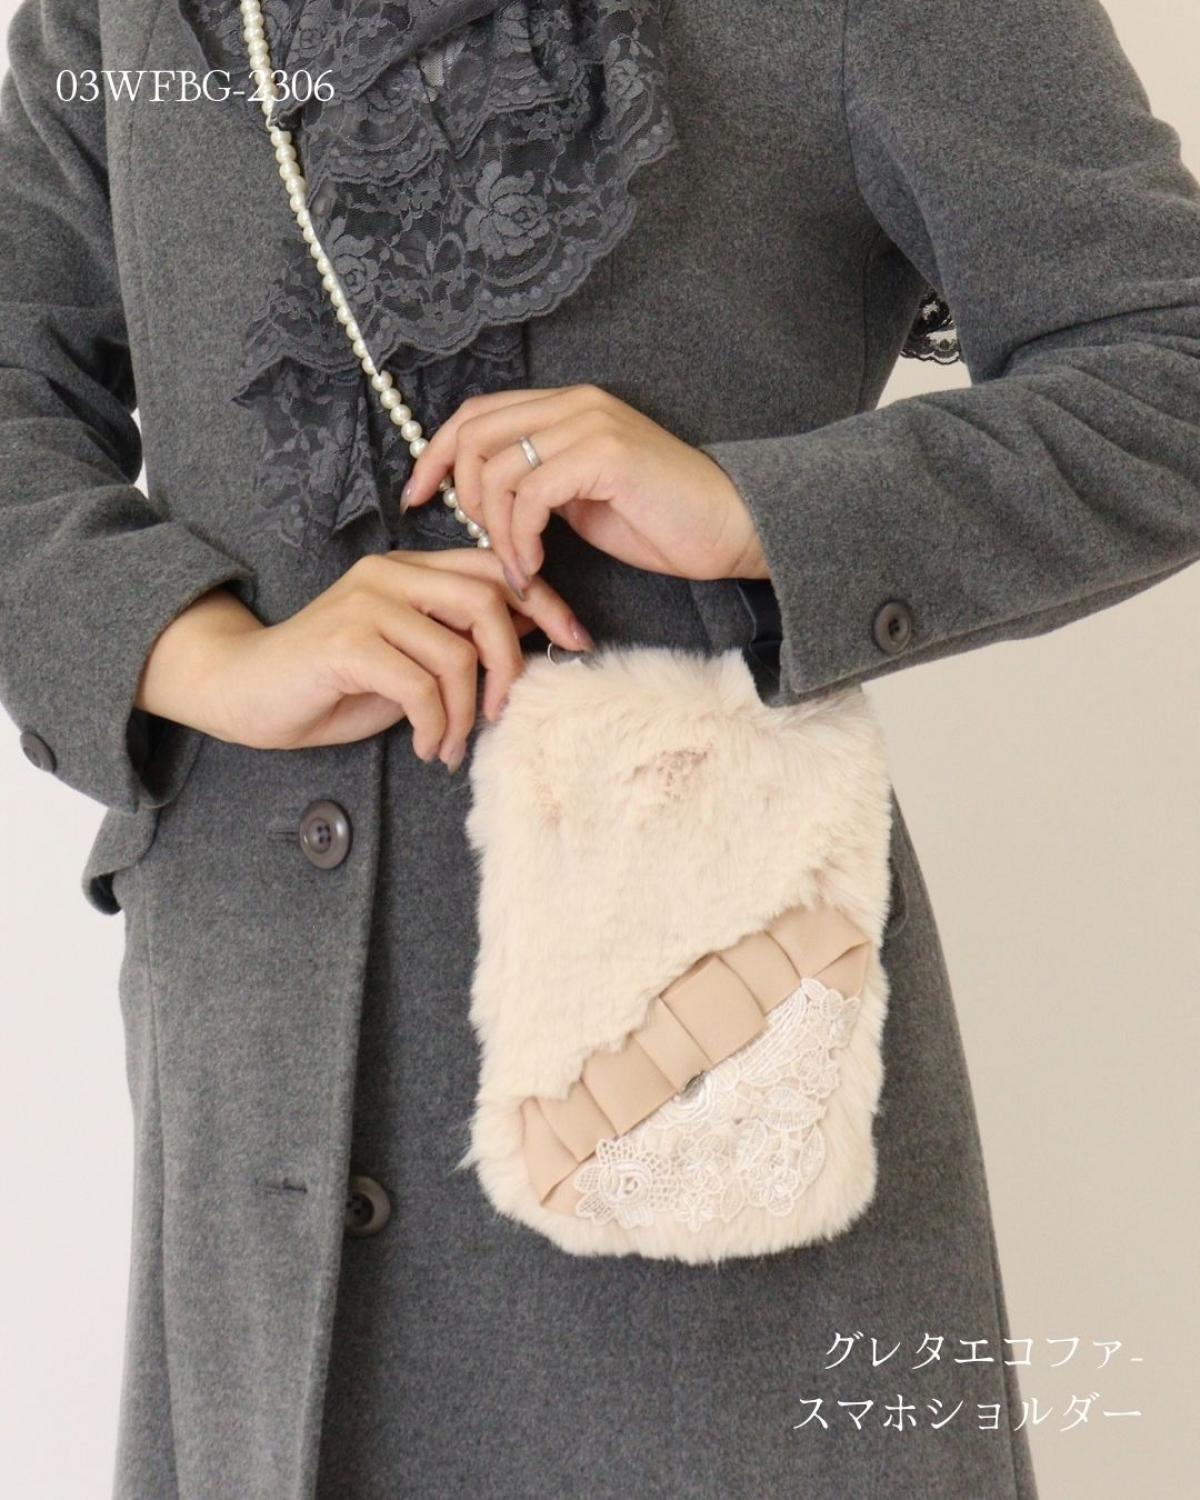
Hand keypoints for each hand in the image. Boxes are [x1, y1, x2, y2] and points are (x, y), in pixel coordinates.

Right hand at [134, 548, 592, 770]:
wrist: (243, 690)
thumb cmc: (331, 682)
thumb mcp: (409, 660)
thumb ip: (458, 643)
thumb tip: (531, 644)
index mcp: (411, 570)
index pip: (496, 568)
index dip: (545, 602)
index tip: (576, 643)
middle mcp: (391, 574)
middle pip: (488, 601)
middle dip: (511, 665)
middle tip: (502, 715)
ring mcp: (366, 604)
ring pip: (456, 652)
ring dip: (467, 713)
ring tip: (454, 744)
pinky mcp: (345, 643)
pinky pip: (420, 684)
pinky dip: (436, 725)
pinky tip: (428, 747)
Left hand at [399, 383, 770, 593]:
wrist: (730, 527)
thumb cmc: (661, 521)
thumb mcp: (581, 499)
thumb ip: (536, 487)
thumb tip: (484, 505)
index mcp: (565, 407)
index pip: (475, 413)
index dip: (435, 454)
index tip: (415, 497)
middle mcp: (574, 403)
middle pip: (474, 435)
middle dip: (461, 497)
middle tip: (483, 544)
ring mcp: (590, 424)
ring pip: (497, 471)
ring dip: (496, 531)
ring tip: (519, 567)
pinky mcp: (604, 455)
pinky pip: (530, 496)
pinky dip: (520, 538)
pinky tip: (536, 567)